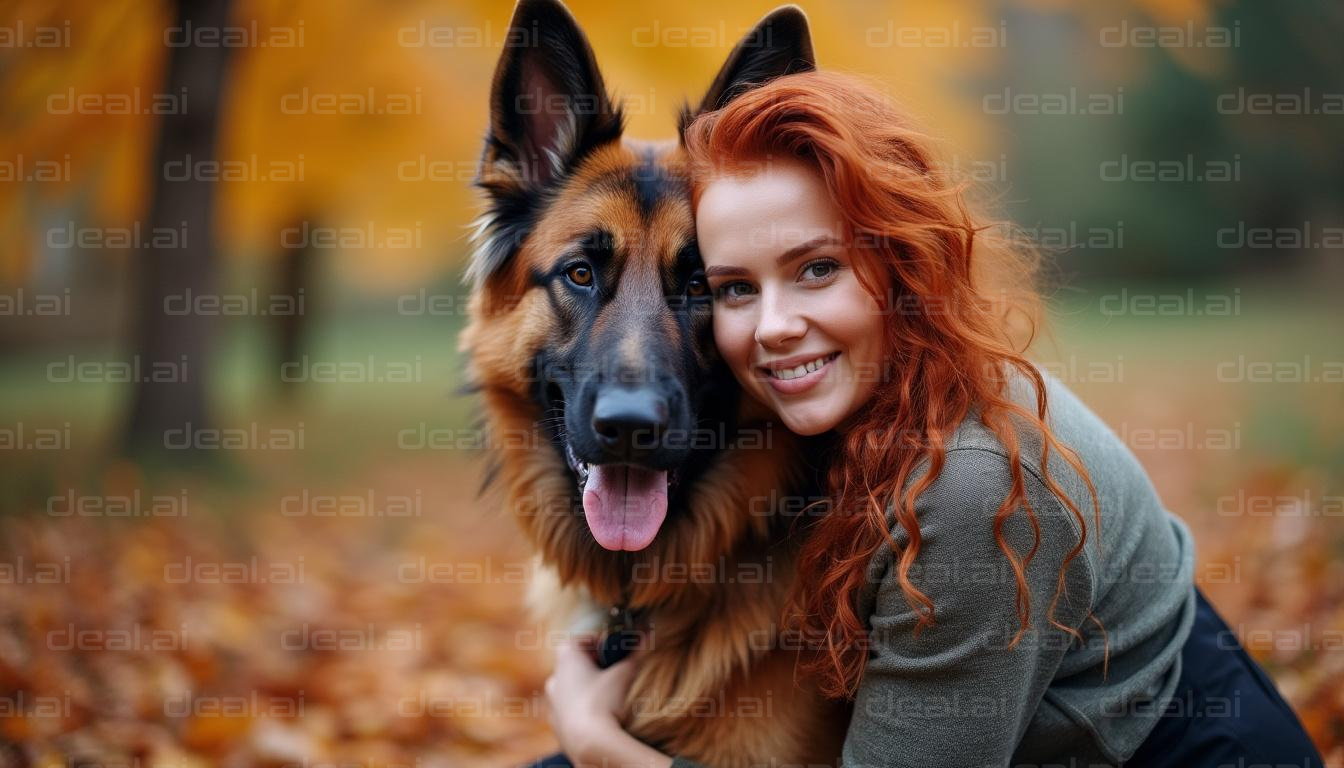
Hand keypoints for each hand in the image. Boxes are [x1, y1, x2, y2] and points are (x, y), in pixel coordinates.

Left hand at [544, 634, 638, 758]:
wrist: (590, 744)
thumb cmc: (604, 701)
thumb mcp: (625, 673)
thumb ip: (635, 654)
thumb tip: (646, 637)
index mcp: (566, 658)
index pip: (580, 640)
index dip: (599, 641)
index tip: (615, 648)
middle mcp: (555, 677)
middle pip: (574, 664)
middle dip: (594, 665)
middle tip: (615, 670)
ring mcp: (553, 703)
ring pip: (571, 689)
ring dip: (587, 688)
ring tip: (609, 695)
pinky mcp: (556, 725)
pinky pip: (570, 710)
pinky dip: (582, 708)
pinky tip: (600, 715)